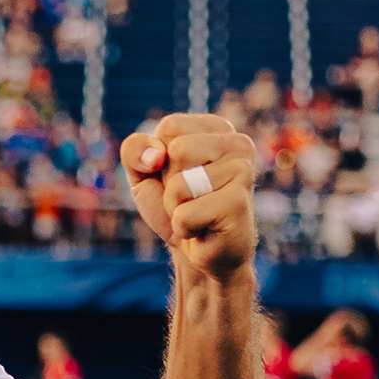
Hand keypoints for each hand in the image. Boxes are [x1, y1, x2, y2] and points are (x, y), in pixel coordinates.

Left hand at [122, 114, 256, 280]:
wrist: (197, 251)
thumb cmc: (174, 205)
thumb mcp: (142, 172)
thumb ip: (134, 150)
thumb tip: (155, 155)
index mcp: (217, 128)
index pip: (170, 126)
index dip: (161, 156)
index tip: (178, 174)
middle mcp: (239, 144)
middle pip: (177, 150)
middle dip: (169, 182)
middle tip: (188, 198)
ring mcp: (243, 172)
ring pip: (180, 185)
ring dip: (176, 207)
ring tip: (197, 212)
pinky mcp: (239, 204)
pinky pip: (185, 215)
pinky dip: (183, 227)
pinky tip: (204, 229)